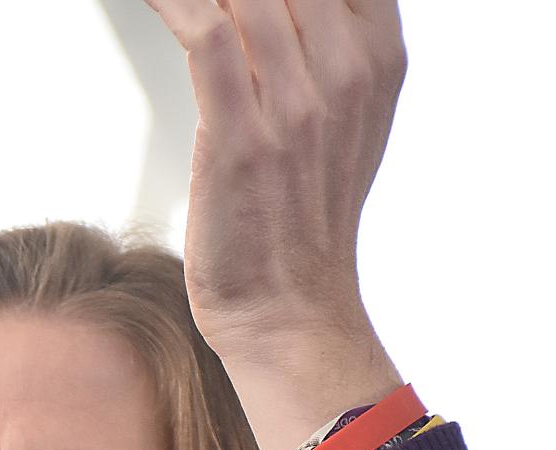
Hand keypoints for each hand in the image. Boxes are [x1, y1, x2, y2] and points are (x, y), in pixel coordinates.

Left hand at [146, 0, 406, 449]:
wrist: (289, 312)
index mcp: (380, 58)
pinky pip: (206, 32)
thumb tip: (284, 10)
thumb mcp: (342, 123)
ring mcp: (298, 102)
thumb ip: (327, 51)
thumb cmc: (300, 222)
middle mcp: (349, 70)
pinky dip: (176, 3)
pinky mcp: (242, 133)